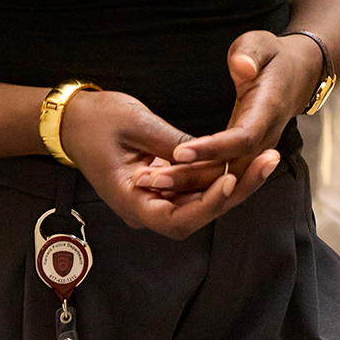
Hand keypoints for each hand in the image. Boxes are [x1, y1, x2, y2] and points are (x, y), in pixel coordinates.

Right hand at [57, 88, 262, 240]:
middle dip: (236, 191)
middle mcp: (146, 209)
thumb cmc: (96, 121)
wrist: (71, 120)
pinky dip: (218, 175)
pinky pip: (195, 188)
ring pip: (201, 202)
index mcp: (132, 202)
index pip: (177, 219)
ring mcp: (155, 199)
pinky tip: (246, 157)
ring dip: (234, 183)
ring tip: (267, 158)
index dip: (208, 203)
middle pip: (198, 214)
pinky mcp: (163, 185)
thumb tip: (212, 153)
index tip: (231, 179)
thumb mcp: (137, 125)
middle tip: (268, 161)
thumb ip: (174, 145)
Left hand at [132, 31, 317, 203]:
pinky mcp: (246, 154)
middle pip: (230, 169)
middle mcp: (265, 137)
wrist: (296, 74)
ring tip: (151, 184)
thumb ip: (250, 53)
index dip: (213, 148)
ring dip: (190, 184)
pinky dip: (196, 181)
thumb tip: (243, 67)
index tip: (180, 151)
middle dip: (193, 176)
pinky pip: (222, 174)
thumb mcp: (262, 43)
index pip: (242, 138)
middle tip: (153, 180)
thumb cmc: (272, 56)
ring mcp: (257, 149)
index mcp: (269, 110)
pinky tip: (167, 182)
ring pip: (224, 177)